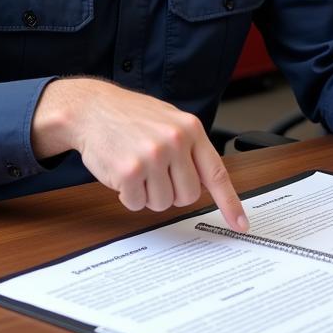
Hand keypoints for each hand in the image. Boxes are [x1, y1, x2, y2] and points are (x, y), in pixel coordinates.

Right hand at [32, 78, 248, 231]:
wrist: (92, 108)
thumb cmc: (130, 115)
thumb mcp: (169, 119)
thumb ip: (189, 147)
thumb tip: (206, 181)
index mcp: (190, 129)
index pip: (216, 173)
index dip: (230, 202)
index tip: (240, 224)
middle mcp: (174, 142)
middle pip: (187, 196)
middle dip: (171, 192)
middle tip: (155, 173)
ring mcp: (152, 157)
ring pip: (162, 203)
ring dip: (147, 194)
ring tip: (137, 167)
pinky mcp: (129, 172)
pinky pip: (136, 204)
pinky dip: (128, 196)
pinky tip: (122, 172)